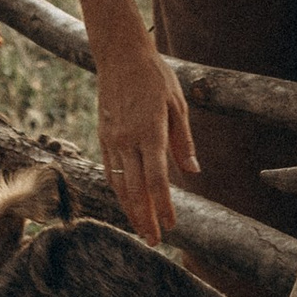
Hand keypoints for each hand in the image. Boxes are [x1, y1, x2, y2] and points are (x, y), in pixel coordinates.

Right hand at [97, 37, 197, 242]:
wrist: (119, 55)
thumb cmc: (155, 77)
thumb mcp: (178, 105)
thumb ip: (184, 141)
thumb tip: (193, 172)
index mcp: (150, 132)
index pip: (157, 179)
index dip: (164, 206)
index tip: (172, 225)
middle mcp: (127, 140)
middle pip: (135, 189)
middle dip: (145, 218)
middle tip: (155, 241)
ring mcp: (112, 139)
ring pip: (119, 184)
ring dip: (130, 210)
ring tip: (141, 229)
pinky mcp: (103, 136)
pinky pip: (110, 170)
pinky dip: (119, 190)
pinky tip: (127, 201)